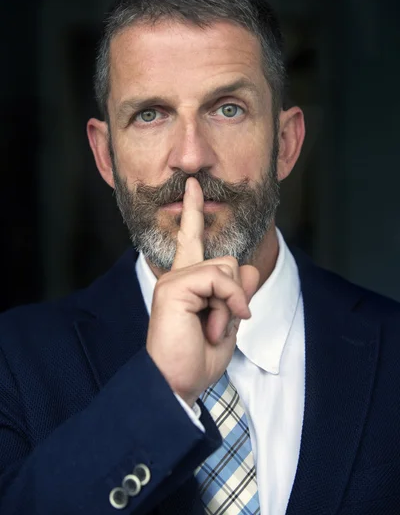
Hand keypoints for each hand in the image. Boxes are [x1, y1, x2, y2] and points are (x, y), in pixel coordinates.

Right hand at [146, 177, 258, 406]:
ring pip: (228, 269)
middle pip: (228, 261)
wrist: (176, 384)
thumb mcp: (228, 324)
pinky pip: (219, 279)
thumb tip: (251, 268)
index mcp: (187, 282)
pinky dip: (229, 302)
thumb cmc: (196, 359)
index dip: (193, 212)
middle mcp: (178, 275)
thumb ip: (238, 295)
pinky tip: (217, 325)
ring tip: (214, 330)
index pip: (191, 239)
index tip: (193, 186)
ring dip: (232, 304)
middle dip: (237, 295)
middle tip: (222, 327)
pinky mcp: (174, 286)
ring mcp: (174, 279)